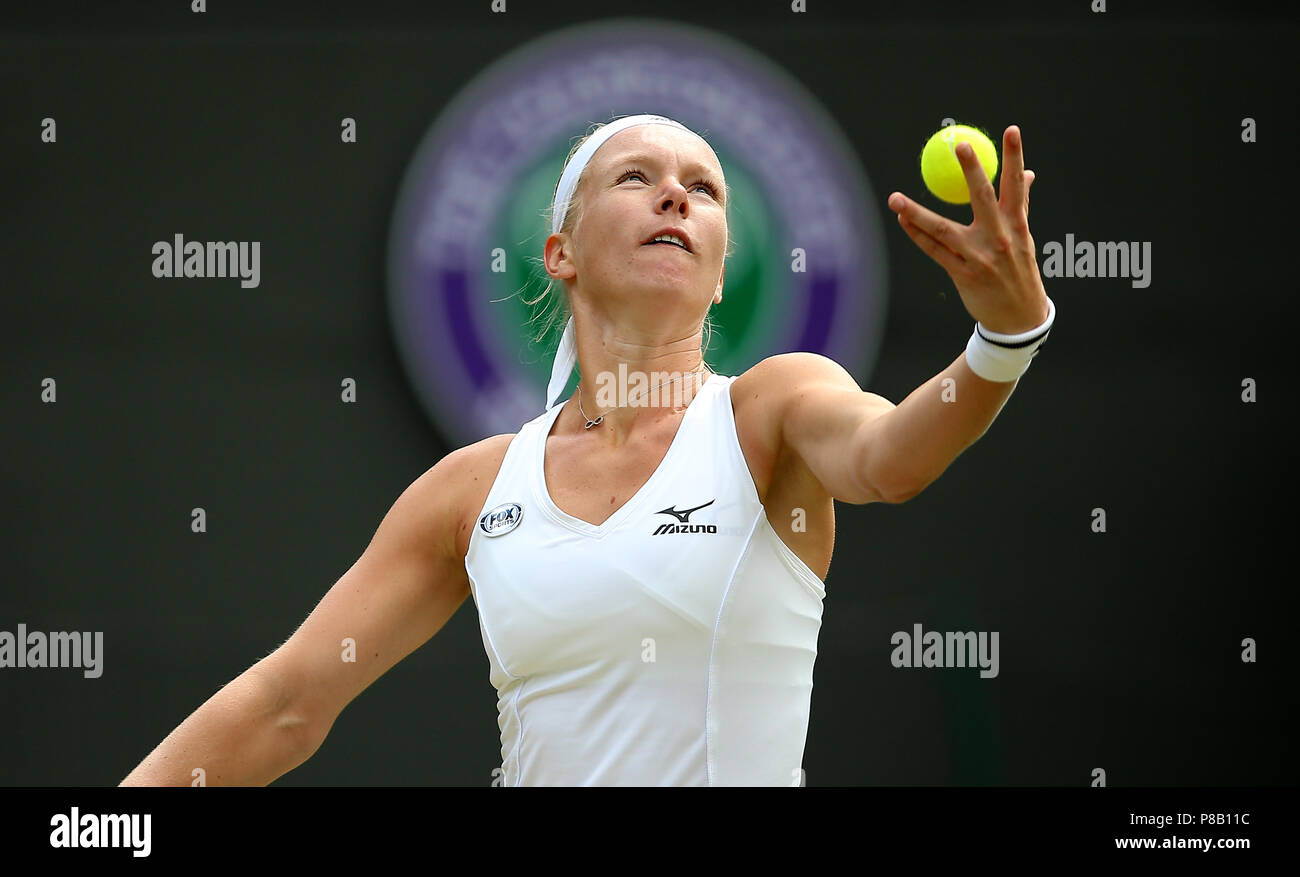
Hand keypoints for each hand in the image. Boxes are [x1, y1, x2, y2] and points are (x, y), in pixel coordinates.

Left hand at [887, 125, 1049, 333]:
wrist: (1019, 318)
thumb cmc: (1020, 270)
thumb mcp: (1024, 238)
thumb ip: (1020, 205)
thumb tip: (1028, 174)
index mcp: (1017, 225)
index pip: (1016, 184)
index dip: (1014, 157)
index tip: (1011, 131)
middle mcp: (999, 238)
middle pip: (984, 198)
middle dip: (973, 171)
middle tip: (960, 145)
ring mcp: (979, 257)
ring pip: (944, 229)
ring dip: (917, 212)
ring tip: (895, 197)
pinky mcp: (962, 275)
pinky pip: (934, 252)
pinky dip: (917, 235)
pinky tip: (902, 220)